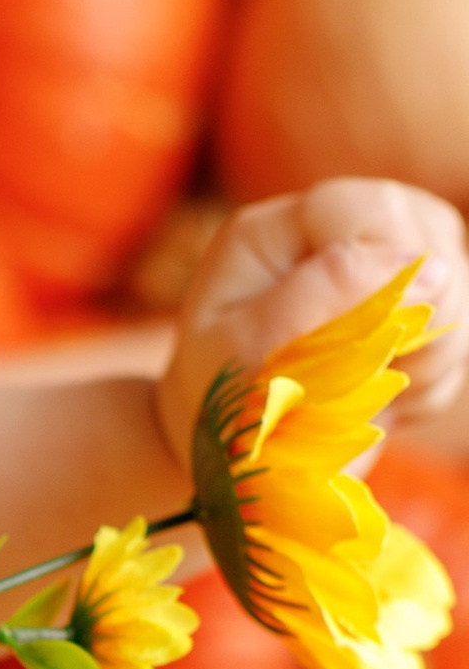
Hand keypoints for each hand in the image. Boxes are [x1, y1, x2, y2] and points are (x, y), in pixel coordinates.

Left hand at [156, 180, 468, 474]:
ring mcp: (374, 268)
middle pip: (426, 228)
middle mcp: (327, 236)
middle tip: (378, 372)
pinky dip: (434, 378)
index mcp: (271, 233)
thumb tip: (425, 268)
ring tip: (370, 395)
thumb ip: (325, 295)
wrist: (231, 459)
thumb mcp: (249, 352)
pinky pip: (457, 329)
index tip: (389, 331)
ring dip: (432, 349)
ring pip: (455, 276)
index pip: (364, 209)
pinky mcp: (406, 308)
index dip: (395, 262)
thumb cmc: (222, 406)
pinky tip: (385, 402)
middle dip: (423, 309)